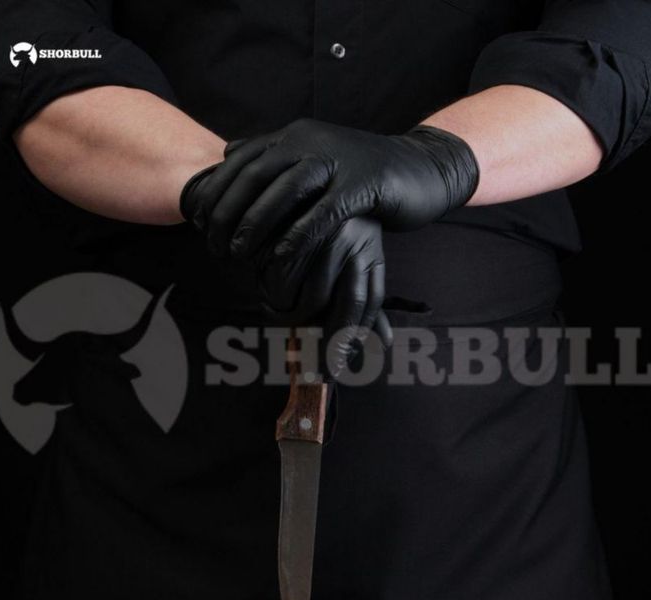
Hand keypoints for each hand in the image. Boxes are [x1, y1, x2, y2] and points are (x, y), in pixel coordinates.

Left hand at [180, 118, 478, 267]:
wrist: (422, 166)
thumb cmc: (362, 173)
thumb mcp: (314, 156)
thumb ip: (274, 155)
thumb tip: (229, 150)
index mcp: (297, 135)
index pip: (242, 159)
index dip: (216, 191)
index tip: (198, 221)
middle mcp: (312, 141)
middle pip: (255, 176)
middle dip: (227, 212)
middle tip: (213, 245)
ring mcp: (338, 161)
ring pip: (283, 193)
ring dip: (254, 226)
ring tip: (237, 255)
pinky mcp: (362, 185)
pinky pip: (321, 213)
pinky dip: (296, 237)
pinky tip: (278, 260)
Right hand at [257, 216, 391, 377]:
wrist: (292, 178)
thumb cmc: (324, 229)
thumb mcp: (353, 260)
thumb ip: (365, 303)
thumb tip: (384, 343)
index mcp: (371, 250)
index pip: (371, 304)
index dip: (354, 338)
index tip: (336, 365)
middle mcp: (356, 241)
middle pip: (348, 306)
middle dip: (331, 344)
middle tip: (314, 370)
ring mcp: (327, 234)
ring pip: (314, 299)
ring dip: (295, 319)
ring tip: (280, 316)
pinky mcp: (295, 229)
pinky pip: (285, 281)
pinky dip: (274, 298)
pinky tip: (265, 296)